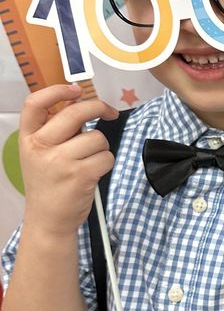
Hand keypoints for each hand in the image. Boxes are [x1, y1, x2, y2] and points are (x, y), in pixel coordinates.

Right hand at [19, 84, 118, 236]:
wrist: (47, 220)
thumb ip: (55, 132)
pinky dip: (106, 163)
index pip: (35, 103)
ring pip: (97, 138)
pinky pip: (106, 157)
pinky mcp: (80, 175)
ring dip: (101, 147)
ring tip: (89, 160)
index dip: (57, 91)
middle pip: (75, 113)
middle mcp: (41, 147)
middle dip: (99, 108)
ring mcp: (60, 161)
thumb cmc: (48, 184)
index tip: (76, 90)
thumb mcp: (39, 154)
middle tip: (108, 112)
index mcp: (29, 138)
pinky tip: (94, 172)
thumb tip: (84, 106)